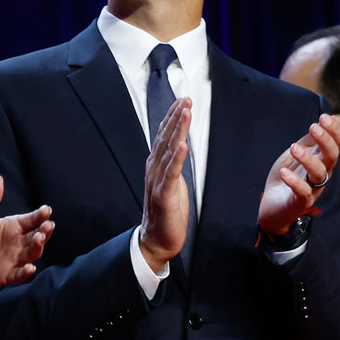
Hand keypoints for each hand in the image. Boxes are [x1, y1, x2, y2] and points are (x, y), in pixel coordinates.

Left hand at [0, 176, 51, 295]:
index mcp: (13, 227)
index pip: (31, 220)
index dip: (40, 215)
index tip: (46, 210)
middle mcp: (18, 243)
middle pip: (37, 236)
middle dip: (44, 231)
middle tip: (48, 224)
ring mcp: (14, 260)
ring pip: (32, 253)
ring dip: (38, 247)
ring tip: (38, 238)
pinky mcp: (6, 275)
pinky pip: (19, 274)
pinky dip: (25, 272)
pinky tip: (30, 267)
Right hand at [139, 97, 191, 272]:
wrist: (157, 239)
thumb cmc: (167, 213)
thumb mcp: (172, 183)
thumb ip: (174, 165)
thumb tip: (181, 147)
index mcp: (156, 166)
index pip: (164, 136)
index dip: (172, 118)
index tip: (182, 101)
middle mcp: (154, 170)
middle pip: (165, 138)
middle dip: (175, 118)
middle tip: (185, 100)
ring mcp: (157, 181)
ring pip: (167, 151)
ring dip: (177, 131)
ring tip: (185, 114)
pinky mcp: (163, 195)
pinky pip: (171, 174)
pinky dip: (176, 159)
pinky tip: (183, 146)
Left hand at [258, 114, 339, 233]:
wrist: (272, 205)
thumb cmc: (286, 178)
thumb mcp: (294, 156)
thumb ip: (307, 142)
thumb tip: (319, 123)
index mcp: (322, 160)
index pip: (337, 145)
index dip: (335, 131)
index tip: (325, 117)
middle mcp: (322, 174)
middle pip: (332, 156)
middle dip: (325, 140)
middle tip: (314, 127)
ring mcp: (313, 188)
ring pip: (319, 173)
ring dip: (308, 159)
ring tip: (294, 148)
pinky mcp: (301, 201)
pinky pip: (303, 191)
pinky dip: (294, 180)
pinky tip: (285, 171)